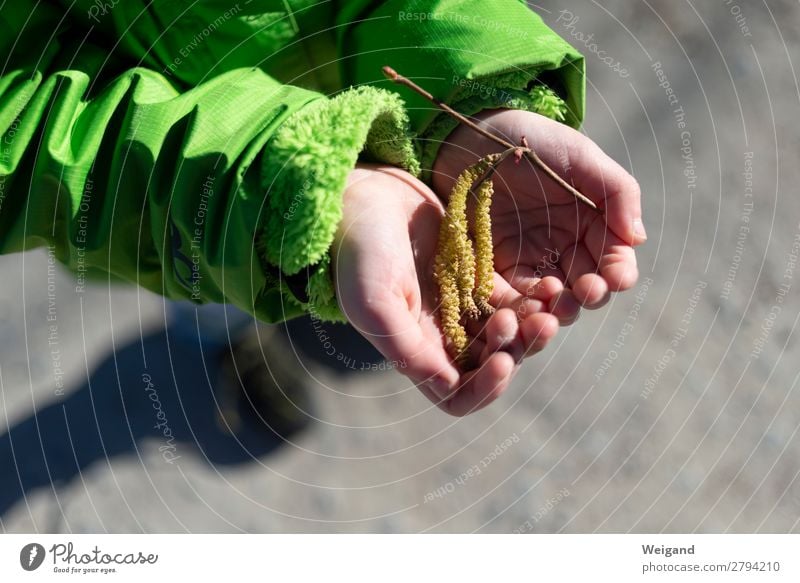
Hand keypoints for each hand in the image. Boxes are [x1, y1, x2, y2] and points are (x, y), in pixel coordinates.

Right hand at [332, 164, 559, 415]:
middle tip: (537, 325)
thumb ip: (407, 348)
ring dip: (531, 329)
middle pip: (491, 365)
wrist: (364, 198)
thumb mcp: (374, 302)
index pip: (458, 395)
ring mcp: (462, 305)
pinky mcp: (476, 276)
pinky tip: (550, 286)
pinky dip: (533, 299)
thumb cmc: (360, 253)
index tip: (503, 361)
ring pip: (509, 334)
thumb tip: (448, 386)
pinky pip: (513, 298)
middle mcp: (442, 335)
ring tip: (550, 310)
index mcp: (416, 351)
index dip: (485, 389)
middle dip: (516, 352)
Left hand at [432, 109, 644, 323]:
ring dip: (552, 311)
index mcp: (592, 226)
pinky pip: (506, 298)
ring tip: (550, 308)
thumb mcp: (580, 157)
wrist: (471, 136)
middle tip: (582, 293)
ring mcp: (527, 262)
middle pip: (583, 289)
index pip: (613, 261)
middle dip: (586, 297)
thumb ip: (616, 192)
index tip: (612, 278)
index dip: (616, 274)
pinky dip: (514, 308)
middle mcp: (562, 250)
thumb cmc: (532, 141)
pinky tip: (516, 309)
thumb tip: (637, 238)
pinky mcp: (491, 269)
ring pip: (547, 301)